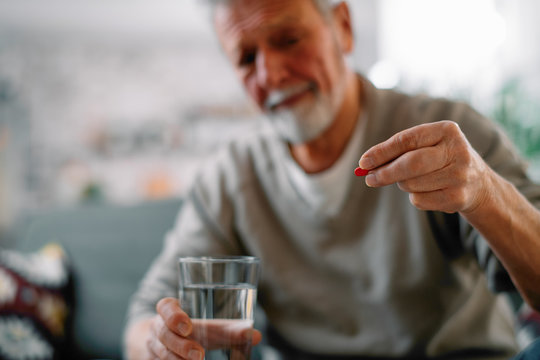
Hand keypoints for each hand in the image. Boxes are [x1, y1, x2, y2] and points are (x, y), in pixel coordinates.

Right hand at [146, 297, 261, 359]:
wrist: (158, 342)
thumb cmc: (190, 330)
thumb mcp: (207, 327)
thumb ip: (230, 330)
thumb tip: (256, 335)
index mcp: (169, 311)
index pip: (164, 307)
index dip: (173, 315)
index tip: (188, 325)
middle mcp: (157, 327)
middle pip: (163, 333)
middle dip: (180, 345)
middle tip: (199, 354)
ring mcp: (152, 346)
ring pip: (160, 353)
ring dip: (176, 359)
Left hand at [358, 121, 491, 213]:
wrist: (479, 184)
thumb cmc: (440, 159)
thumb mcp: (426, 146)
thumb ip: (397, 151)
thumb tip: (365, 163)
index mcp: (447, 130)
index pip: (407, 140)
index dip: (382, 152)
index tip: (363, 162)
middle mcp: (457, 151)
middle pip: (410, 164)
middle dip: (385, 173)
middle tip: (369, 178)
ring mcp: (460, 176)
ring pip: (412, 184)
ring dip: (403, 184)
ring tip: (415, 180)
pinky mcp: (458, 198)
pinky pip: (419, 201)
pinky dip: (415, 198)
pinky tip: (430, 192)